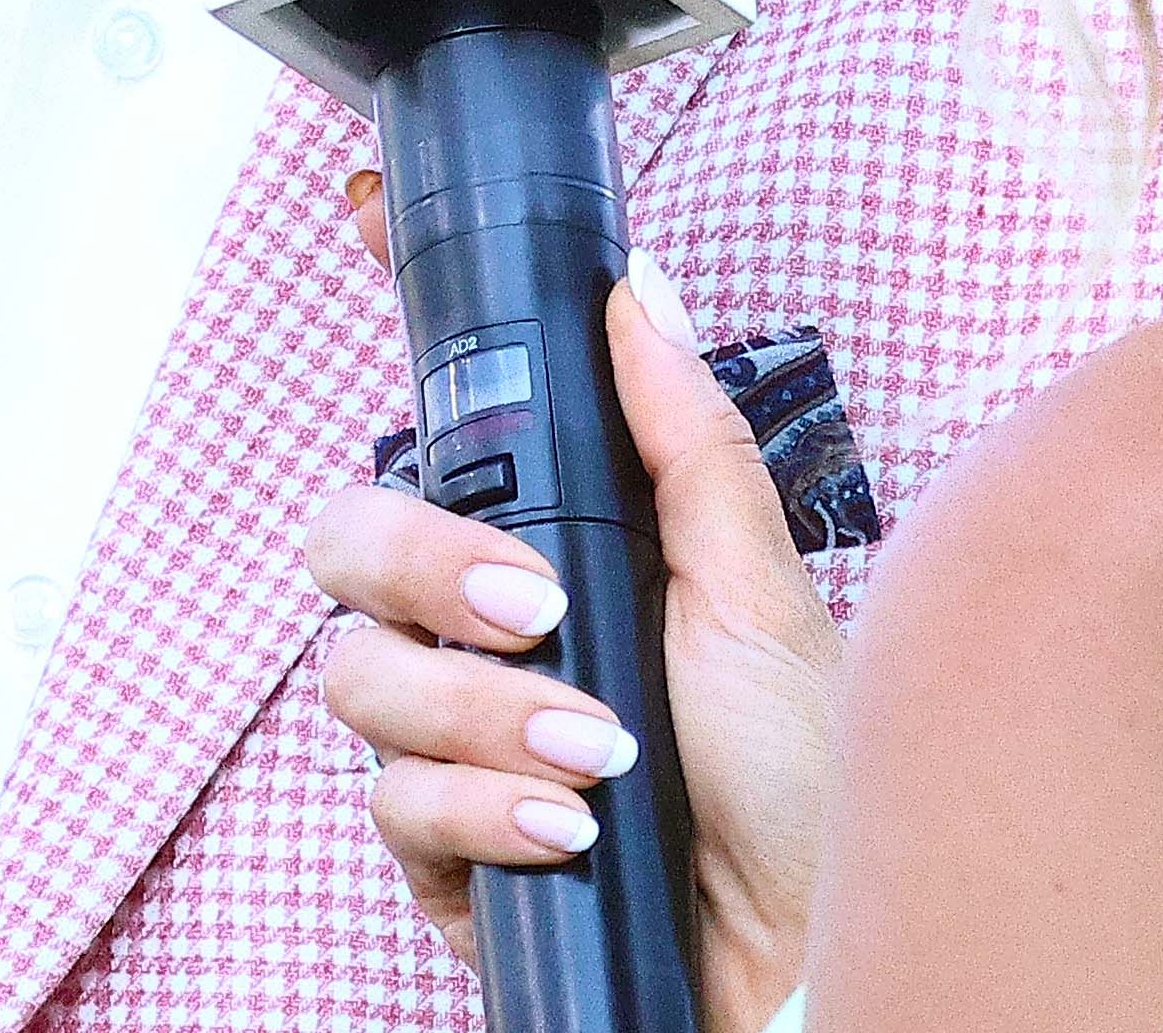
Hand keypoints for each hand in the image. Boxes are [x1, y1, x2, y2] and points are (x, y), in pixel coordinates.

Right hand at [307, 235, 840, 1029]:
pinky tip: (568, 827)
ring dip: (488, 716)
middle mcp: (491, 639)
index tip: (360, 209)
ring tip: (601, 755)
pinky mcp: (445, 861)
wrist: (814, 953)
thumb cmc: (805, 782)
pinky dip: (483, 811)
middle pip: (348, 548)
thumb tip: (637, 288)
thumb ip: (684, 439)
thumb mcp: (758, 592)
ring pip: (364, 683)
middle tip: (536, 606)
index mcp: (559, 552)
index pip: (442, 433)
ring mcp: (457, 747)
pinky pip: (394, 808)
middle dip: (427, 567)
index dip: (396, 326)